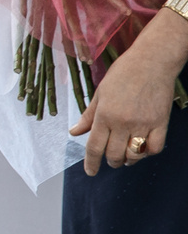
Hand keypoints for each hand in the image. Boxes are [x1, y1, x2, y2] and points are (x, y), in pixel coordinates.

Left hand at [71, 4, 187, 174]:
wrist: (152, 61)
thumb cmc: (123, 74)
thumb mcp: (99, 93)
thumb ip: (88, 116)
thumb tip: (74, 132)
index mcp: (104, 115)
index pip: (94, 147)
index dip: (91, 163)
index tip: (90, 172)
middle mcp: (123, 122)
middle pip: (113, 154)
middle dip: (110, 162)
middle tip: (110, 161)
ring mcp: (143, 123)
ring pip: (134, 154)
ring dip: (128, 160)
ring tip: (126, 157)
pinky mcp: (161, 122)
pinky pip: (155, 147)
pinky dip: (148, 153)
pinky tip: (143, 149)